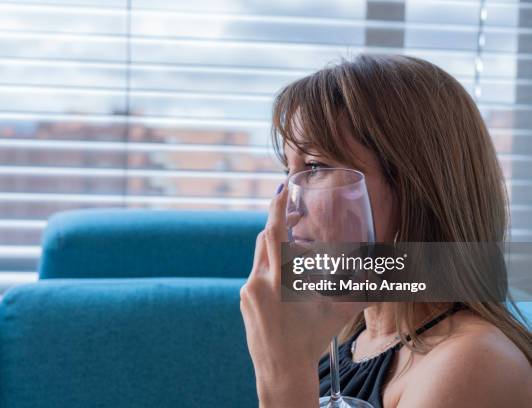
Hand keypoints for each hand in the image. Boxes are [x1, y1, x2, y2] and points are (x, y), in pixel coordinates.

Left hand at [240, 182, 365, 406]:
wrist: (281, 369)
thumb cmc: (311, 340)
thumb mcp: (338, 313)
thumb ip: (364, 292)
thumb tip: (386, 276)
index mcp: (281, 279)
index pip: (274, 233)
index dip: (277, 207)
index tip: (282, 189)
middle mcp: (260, 280)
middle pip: (264, 238)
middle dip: (278, 223)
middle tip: (295, 216)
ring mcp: (248, 290)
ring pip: (260, 257)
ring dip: (277, 249)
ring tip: (299, 254)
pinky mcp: (243, 299)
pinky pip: (256, 274)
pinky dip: (271, 268)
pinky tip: (287, 281)